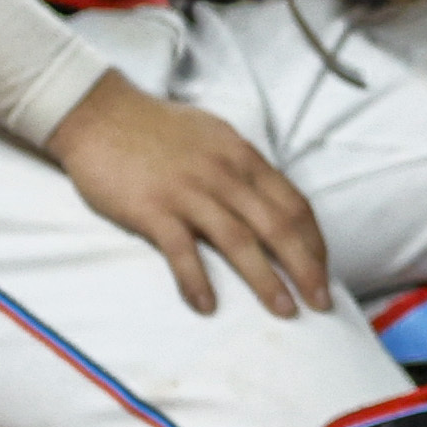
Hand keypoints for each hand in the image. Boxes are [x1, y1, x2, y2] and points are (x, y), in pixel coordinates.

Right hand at [47, 75, 330, 318]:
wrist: (101, 115)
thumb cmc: (159, 128)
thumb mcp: (217, 137)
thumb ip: (243, 167)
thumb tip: (270, 199)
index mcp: (244, 157)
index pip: (295, 204)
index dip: (314, 241)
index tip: (324, 270)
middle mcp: (226, 174)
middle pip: (278, 227)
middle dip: (306, 268)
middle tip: (322, 302)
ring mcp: (190, 192)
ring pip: (239, 242)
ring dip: (265, 281)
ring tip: (284, 311)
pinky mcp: (153, 209)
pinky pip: (182, 251)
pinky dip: (197, 281)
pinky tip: (208, 307)